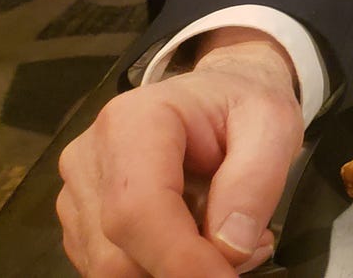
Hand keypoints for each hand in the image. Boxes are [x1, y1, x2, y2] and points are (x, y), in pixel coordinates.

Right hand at [58, 30, 304, 275]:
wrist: (223, 92)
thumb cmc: (244, 102)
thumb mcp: (272, 124)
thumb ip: (255, 181)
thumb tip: (230, 248)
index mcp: (134, 122)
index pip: (137, 209)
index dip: (179, 259)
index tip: (226, 277)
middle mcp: (91, 158)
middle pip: (118, 254)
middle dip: (186, 268)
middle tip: (250, 249)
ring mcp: (80, 193)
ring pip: (114, 270)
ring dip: (178, 270)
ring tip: (232, 238)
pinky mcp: (84, 222)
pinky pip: (117, 268)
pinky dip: (164, 268)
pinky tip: (203, 242)